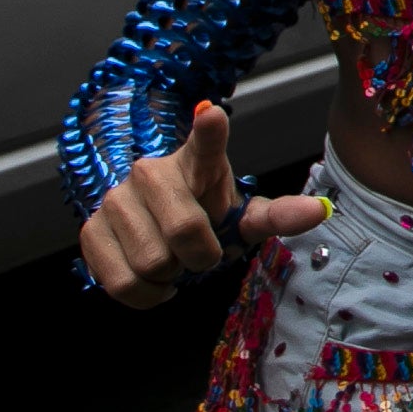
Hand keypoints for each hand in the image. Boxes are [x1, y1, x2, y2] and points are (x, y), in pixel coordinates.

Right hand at [79, 102, 325, 307]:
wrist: (153, 224)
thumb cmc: (204, 215)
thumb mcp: (242, 214)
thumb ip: (278, 214)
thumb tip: (322, 211)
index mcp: (198, 162)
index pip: (205, 142)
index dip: (209, 131)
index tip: (215, 116)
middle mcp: (150, 172)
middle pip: (185, 234)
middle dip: (200, 257)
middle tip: (198, 252)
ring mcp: (115, 199)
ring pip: (151, 263)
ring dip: (170, 276)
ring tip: (174, 260)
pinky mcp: (90, 230)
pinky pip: (122, 282)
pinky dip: (145, 295)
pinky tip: (154, 279)